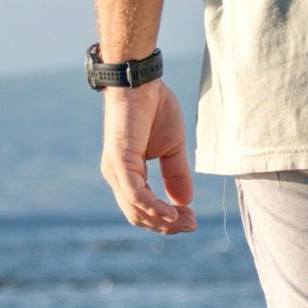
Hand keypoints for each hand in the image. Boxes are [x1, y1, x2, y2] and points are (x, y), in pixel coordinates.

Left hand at [99, 79, 197, 232]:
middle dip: (167, 225)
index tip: (191, 220)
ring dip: (162, 220)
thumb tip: (183, 202)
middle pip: (139, 216)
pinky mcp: (120, 161)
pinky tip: (171, 213)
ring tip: (185, 220)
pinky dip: (153, 206)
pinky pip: (135, 193)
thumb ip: (176, 174)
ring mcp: (116, 170)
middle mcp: (117, 176)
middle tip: (192, 224)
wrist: (141, 81)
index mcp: (127, 174)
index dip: (166, 220)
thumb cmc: (154, 108)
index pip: (143, 209)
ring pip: (136, 210)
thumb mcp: (172, 148)